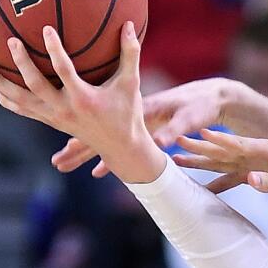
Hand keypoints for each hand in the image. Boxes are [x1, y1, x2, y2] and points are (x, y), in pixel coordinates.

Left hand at [0, 22, 163, 183]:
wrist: (119, 146)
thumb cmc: (127, 111)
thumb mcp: (131, 83)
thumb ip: (130, 53)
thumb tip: (131, 24)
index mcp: (84, 98)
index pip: (64, 71)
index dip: (54, 49)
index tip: (46, 29)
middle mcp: (65, 109)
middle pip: (35, 85)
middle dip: (21, 63)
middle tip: (11, 41)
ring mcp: (54, 117)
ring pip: (20, 100)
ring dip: (0, 83)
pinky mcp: (49, 121)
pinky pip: (21, 110)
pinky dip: (6, 99)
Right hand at [51, 77, 241, 177]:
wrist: (211, 97)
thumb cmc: (201, 106)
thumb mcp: (189, 118)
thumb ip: (174, 130)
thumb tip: (161, 143)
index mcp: (143, 109)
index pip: (109, 123)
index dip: (91, 137)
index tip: (70, 146)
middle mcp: (133, 114)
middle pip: (99, 132)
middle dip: (78, 147)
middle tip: (57, 162)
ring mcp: (135, 122)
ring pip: (104, 139)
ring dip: (84, 151)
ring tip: (61, 164)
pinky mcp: (141, 128)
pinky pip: (118, 143)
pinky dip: (106, 155)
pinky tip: (95, 170)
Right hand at [172, 128, 267, 198]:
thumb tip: (250, 181)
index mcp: (264, 150)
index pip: (236, 144)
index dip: (217, 140)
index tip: (197, 132)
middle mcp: (253, 154)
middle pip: (221, 150)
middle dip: (198, 146)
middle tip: (174, 140)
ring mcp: (251, 163)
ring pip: (220, 162)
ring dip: (200, 161)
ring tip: (176, 159)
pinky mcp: (252, 174)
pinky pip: (229, 178)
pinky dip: (214, 183)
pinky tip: (198, 188)